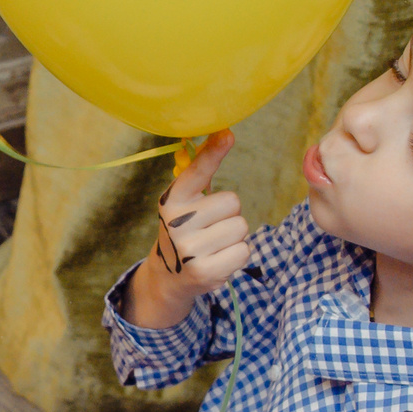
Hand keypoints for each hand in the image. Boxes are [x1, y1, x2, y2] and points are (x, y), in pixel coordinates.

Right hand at [126, 130, 250, 327]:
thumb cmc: (187, 230)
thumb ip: (202, 174)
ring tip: (214, 244)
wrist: (169, 276)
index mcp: (172, 200)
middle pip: (233, 202)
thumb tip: (223, 135)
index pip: (197, 172)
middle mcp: (177, 222)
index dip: (213, 152)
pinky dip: (237, 255)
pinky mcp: (205, 272)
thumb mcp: (185, 202)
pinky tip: (219, 259)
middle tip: (211, 227)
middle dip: (230, 214)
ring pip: (241, 226)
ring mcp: (189, 249)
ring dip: (234, 235)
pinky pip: (244, 251)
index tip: (226, 135)